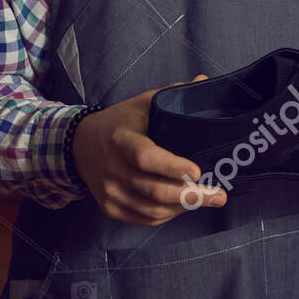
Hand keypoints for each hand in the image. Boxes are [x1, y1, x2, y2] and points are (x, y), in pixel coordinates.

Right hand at [71, 75, 227, 224]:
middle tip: (219, 195)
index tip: (197, 171)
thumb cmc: (120, 122)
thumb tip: (204, 81)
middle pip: (153, 190)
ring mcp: (109, 191)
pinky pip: (144, 218)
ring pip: (151, 209)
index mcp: (121, 138)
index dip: (171, 167)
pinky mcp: (110, 207)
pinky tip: (185, 206)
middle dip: (190, 196)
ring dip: (183, 208)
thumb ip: (173, 93)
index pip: (145, 157)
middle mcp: (112, 168)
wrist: (79, 144)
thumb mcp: (142, 103)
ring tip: (210, 200)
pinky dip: (168, 215)